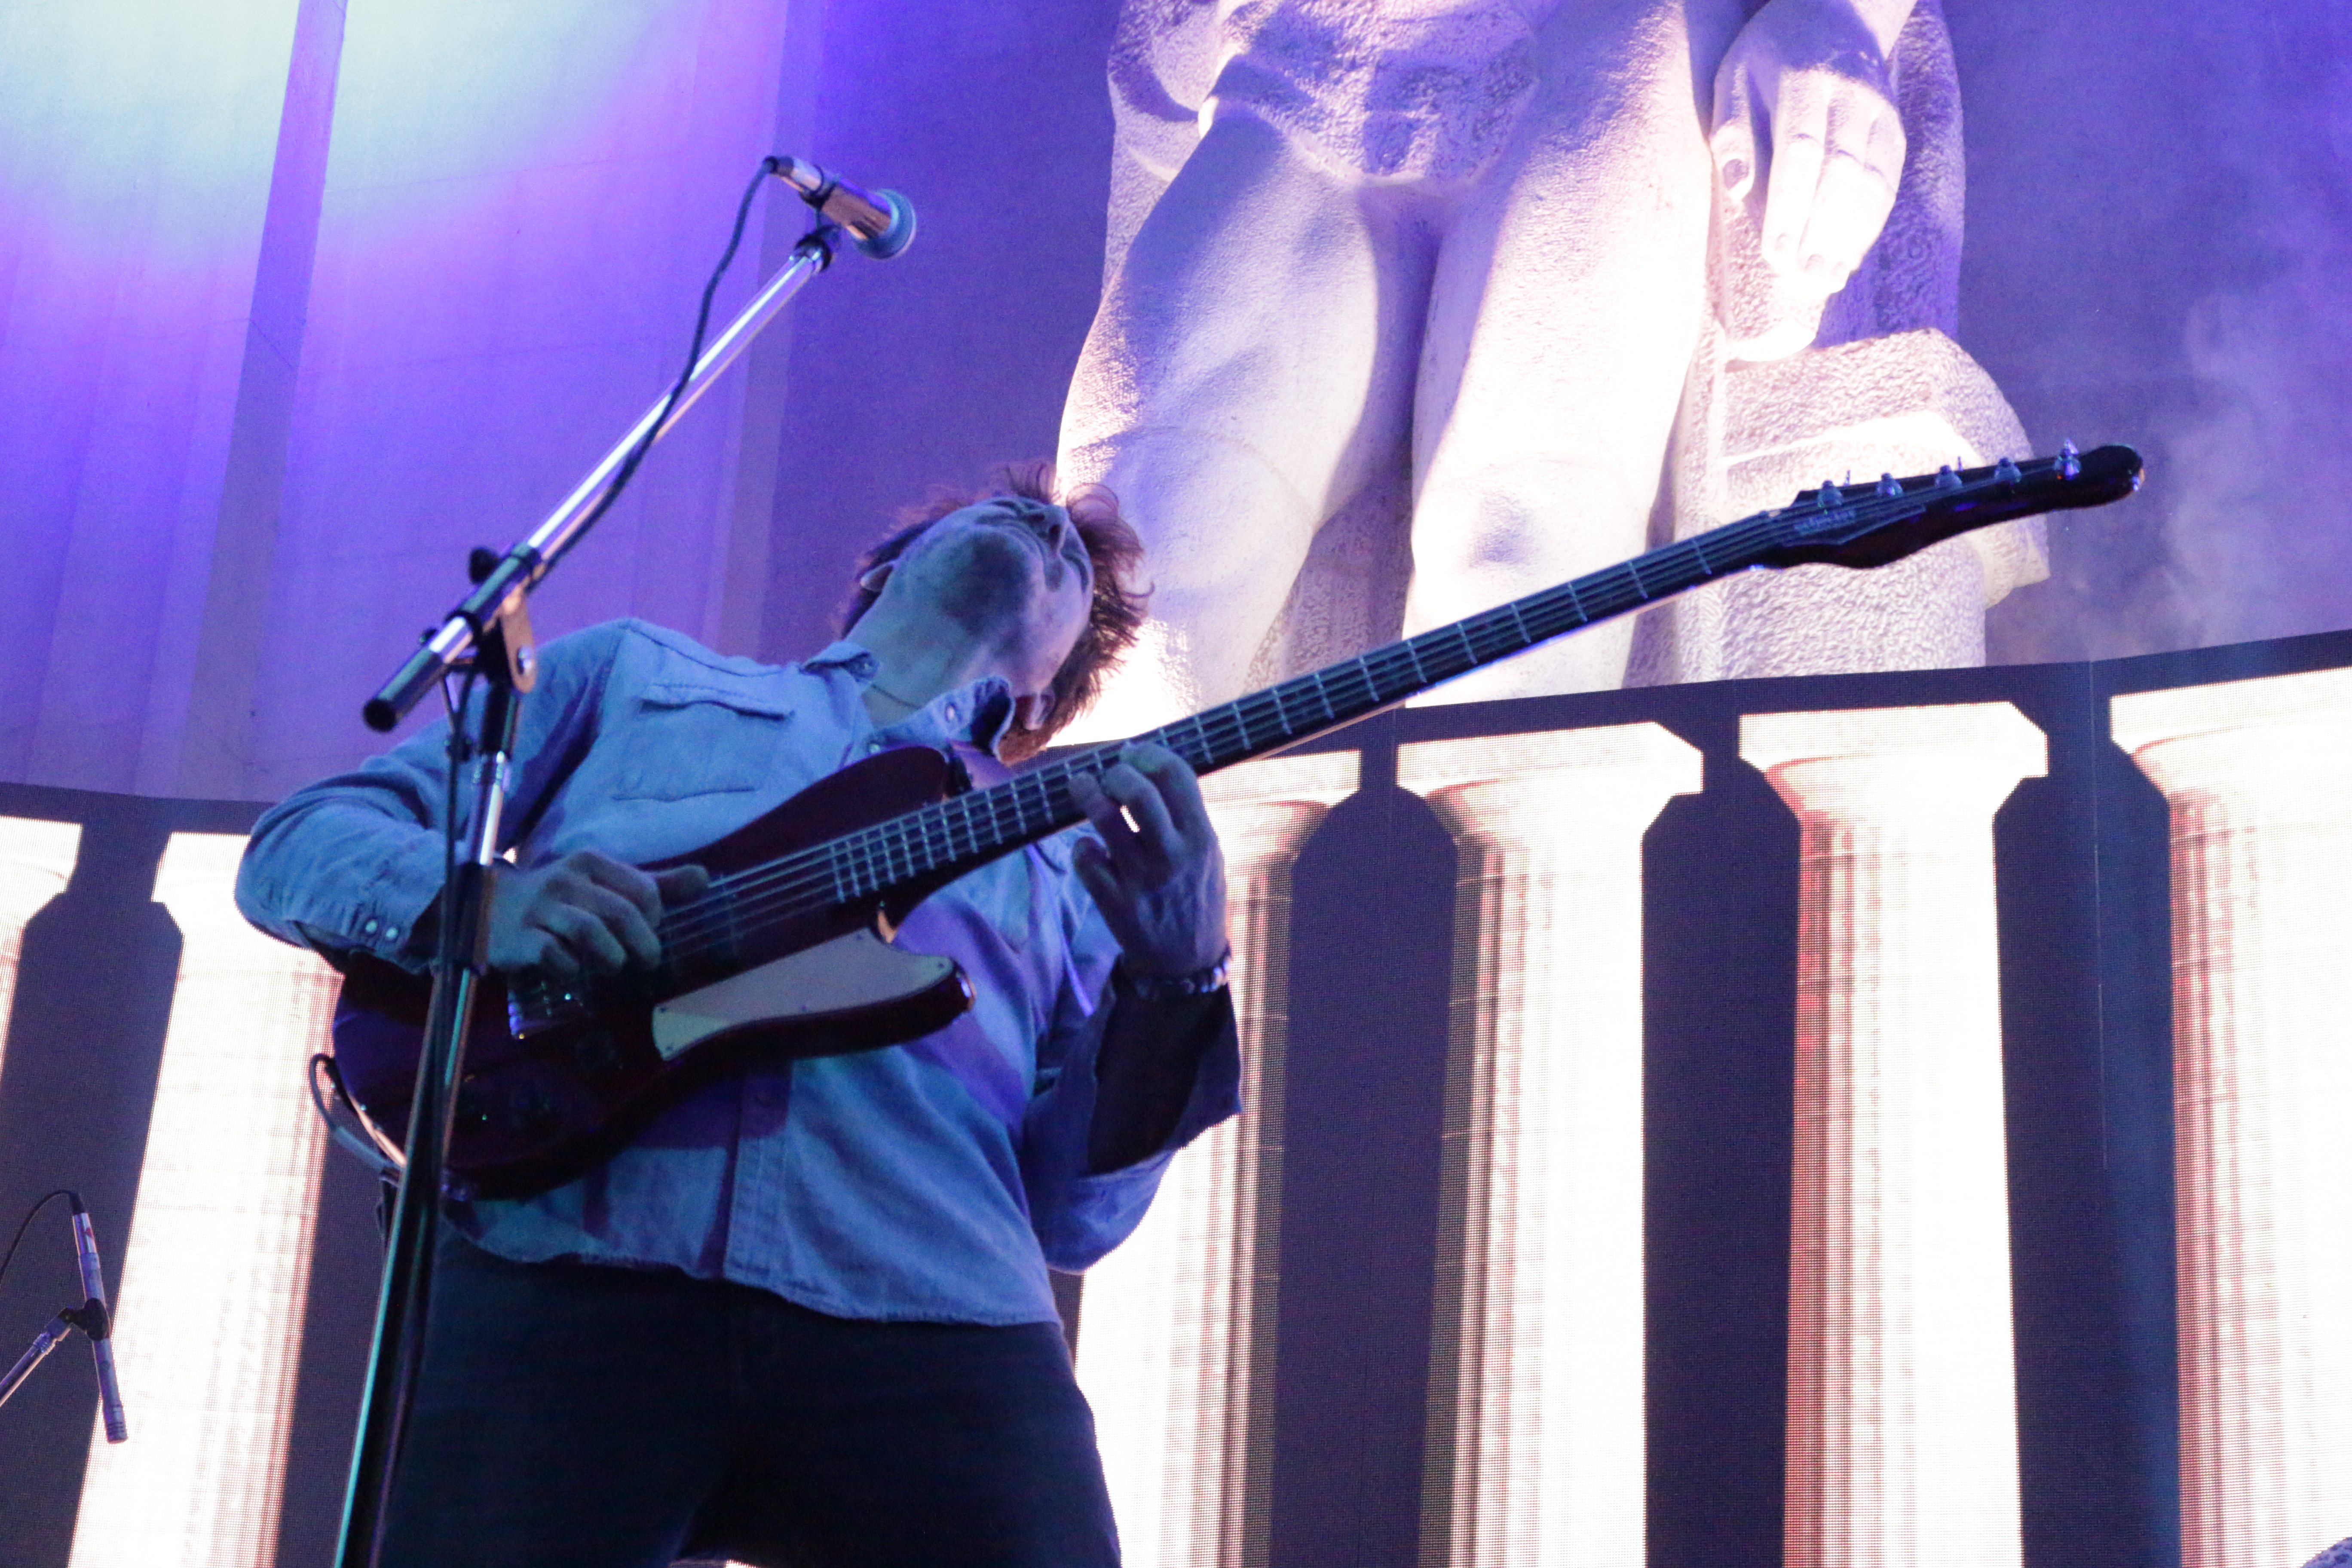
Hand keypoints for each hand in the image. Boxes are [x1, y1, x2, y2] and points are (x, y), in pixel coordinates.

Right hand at [485, 849, 709, 979]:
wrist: (490, 906)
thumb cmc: (561, 898)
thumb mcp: (606, 884)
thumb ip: (654, 883)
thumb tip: (704, 877)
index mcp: (590, 863)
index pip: (641, 889)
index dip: (655, 916)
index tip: (650, 930)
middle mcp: (565, 881)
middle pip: (620, 913)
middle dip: (643, 942)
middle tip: (647, 960)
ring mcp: (540, 909)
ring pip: (589, 932)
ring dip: (611, 957)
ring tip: (615, 965)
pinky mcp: (520, 938)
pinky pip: (555, 955)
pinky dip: (573, 968)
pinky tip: (575, 970)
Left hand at [1067, 744, 1228, 977]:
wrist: (1186, 960)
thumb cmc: (1194, 895)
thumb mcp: (1207, 853)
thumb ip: (1185, 816)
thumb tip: (1148, 768)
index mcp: (1201, 836)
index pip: (1176, 775)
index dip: (1149, 753)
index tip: (1133, 753)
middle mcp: (1172, 854)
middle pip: (1139, 791)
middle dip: (1116, 772)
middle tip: (1108, 776)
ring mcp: (1141, 878)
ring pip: (1104, 819)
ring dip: (1087, 794)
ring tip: (1081, 786)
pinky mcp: (1115, 900)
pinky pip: (1085, 858)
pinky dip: (1081, 847)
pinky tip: (1089, 849)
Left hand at [1711, 0, 1909, 297]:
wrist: (1837, 13)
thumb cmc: (1769, 57)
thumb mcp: (1734, 78)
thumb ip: (1732, 133)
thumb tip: (1737, 188)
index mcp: (1802, 81)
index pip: (1800, 152)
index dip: (1789, 206)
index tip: (1775, 253)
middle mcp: (1850, 95)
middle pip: (1841, 171)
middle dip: (1822, 230)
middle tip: (1806, 278)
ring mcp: (1879, 111)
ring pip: (1871, 179)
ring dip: (1850, 235)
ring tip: (1829, 279)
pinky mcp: (1894, 127)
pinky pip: (1888, 180)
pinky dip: (1870, 222)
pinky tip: (1851, 256)